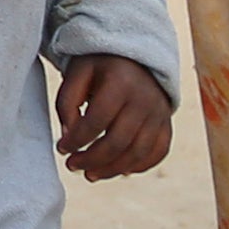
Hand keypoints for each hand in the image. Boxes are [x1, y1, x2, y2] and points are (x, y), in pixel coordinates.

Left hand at [56, 52, 174, 180]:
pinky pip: (158, 152)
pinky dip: (139, 166)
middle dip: (91, 160)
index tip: (61, 148)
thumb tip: (69, 137)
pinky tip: (118, 170)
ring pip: (138, 152)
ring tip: (90, 174)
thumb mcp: (78, 72)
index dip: (77, 140)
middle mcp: (145, 99)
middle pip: (118, 141)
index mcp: (120, 81)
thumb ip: (67, 102)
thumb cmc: (99, 66)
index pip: (97, 120)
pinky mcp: (167, 123)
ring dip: (112, 169)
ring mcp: (160, 113)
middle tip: (72, 165)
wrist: (135, 54)